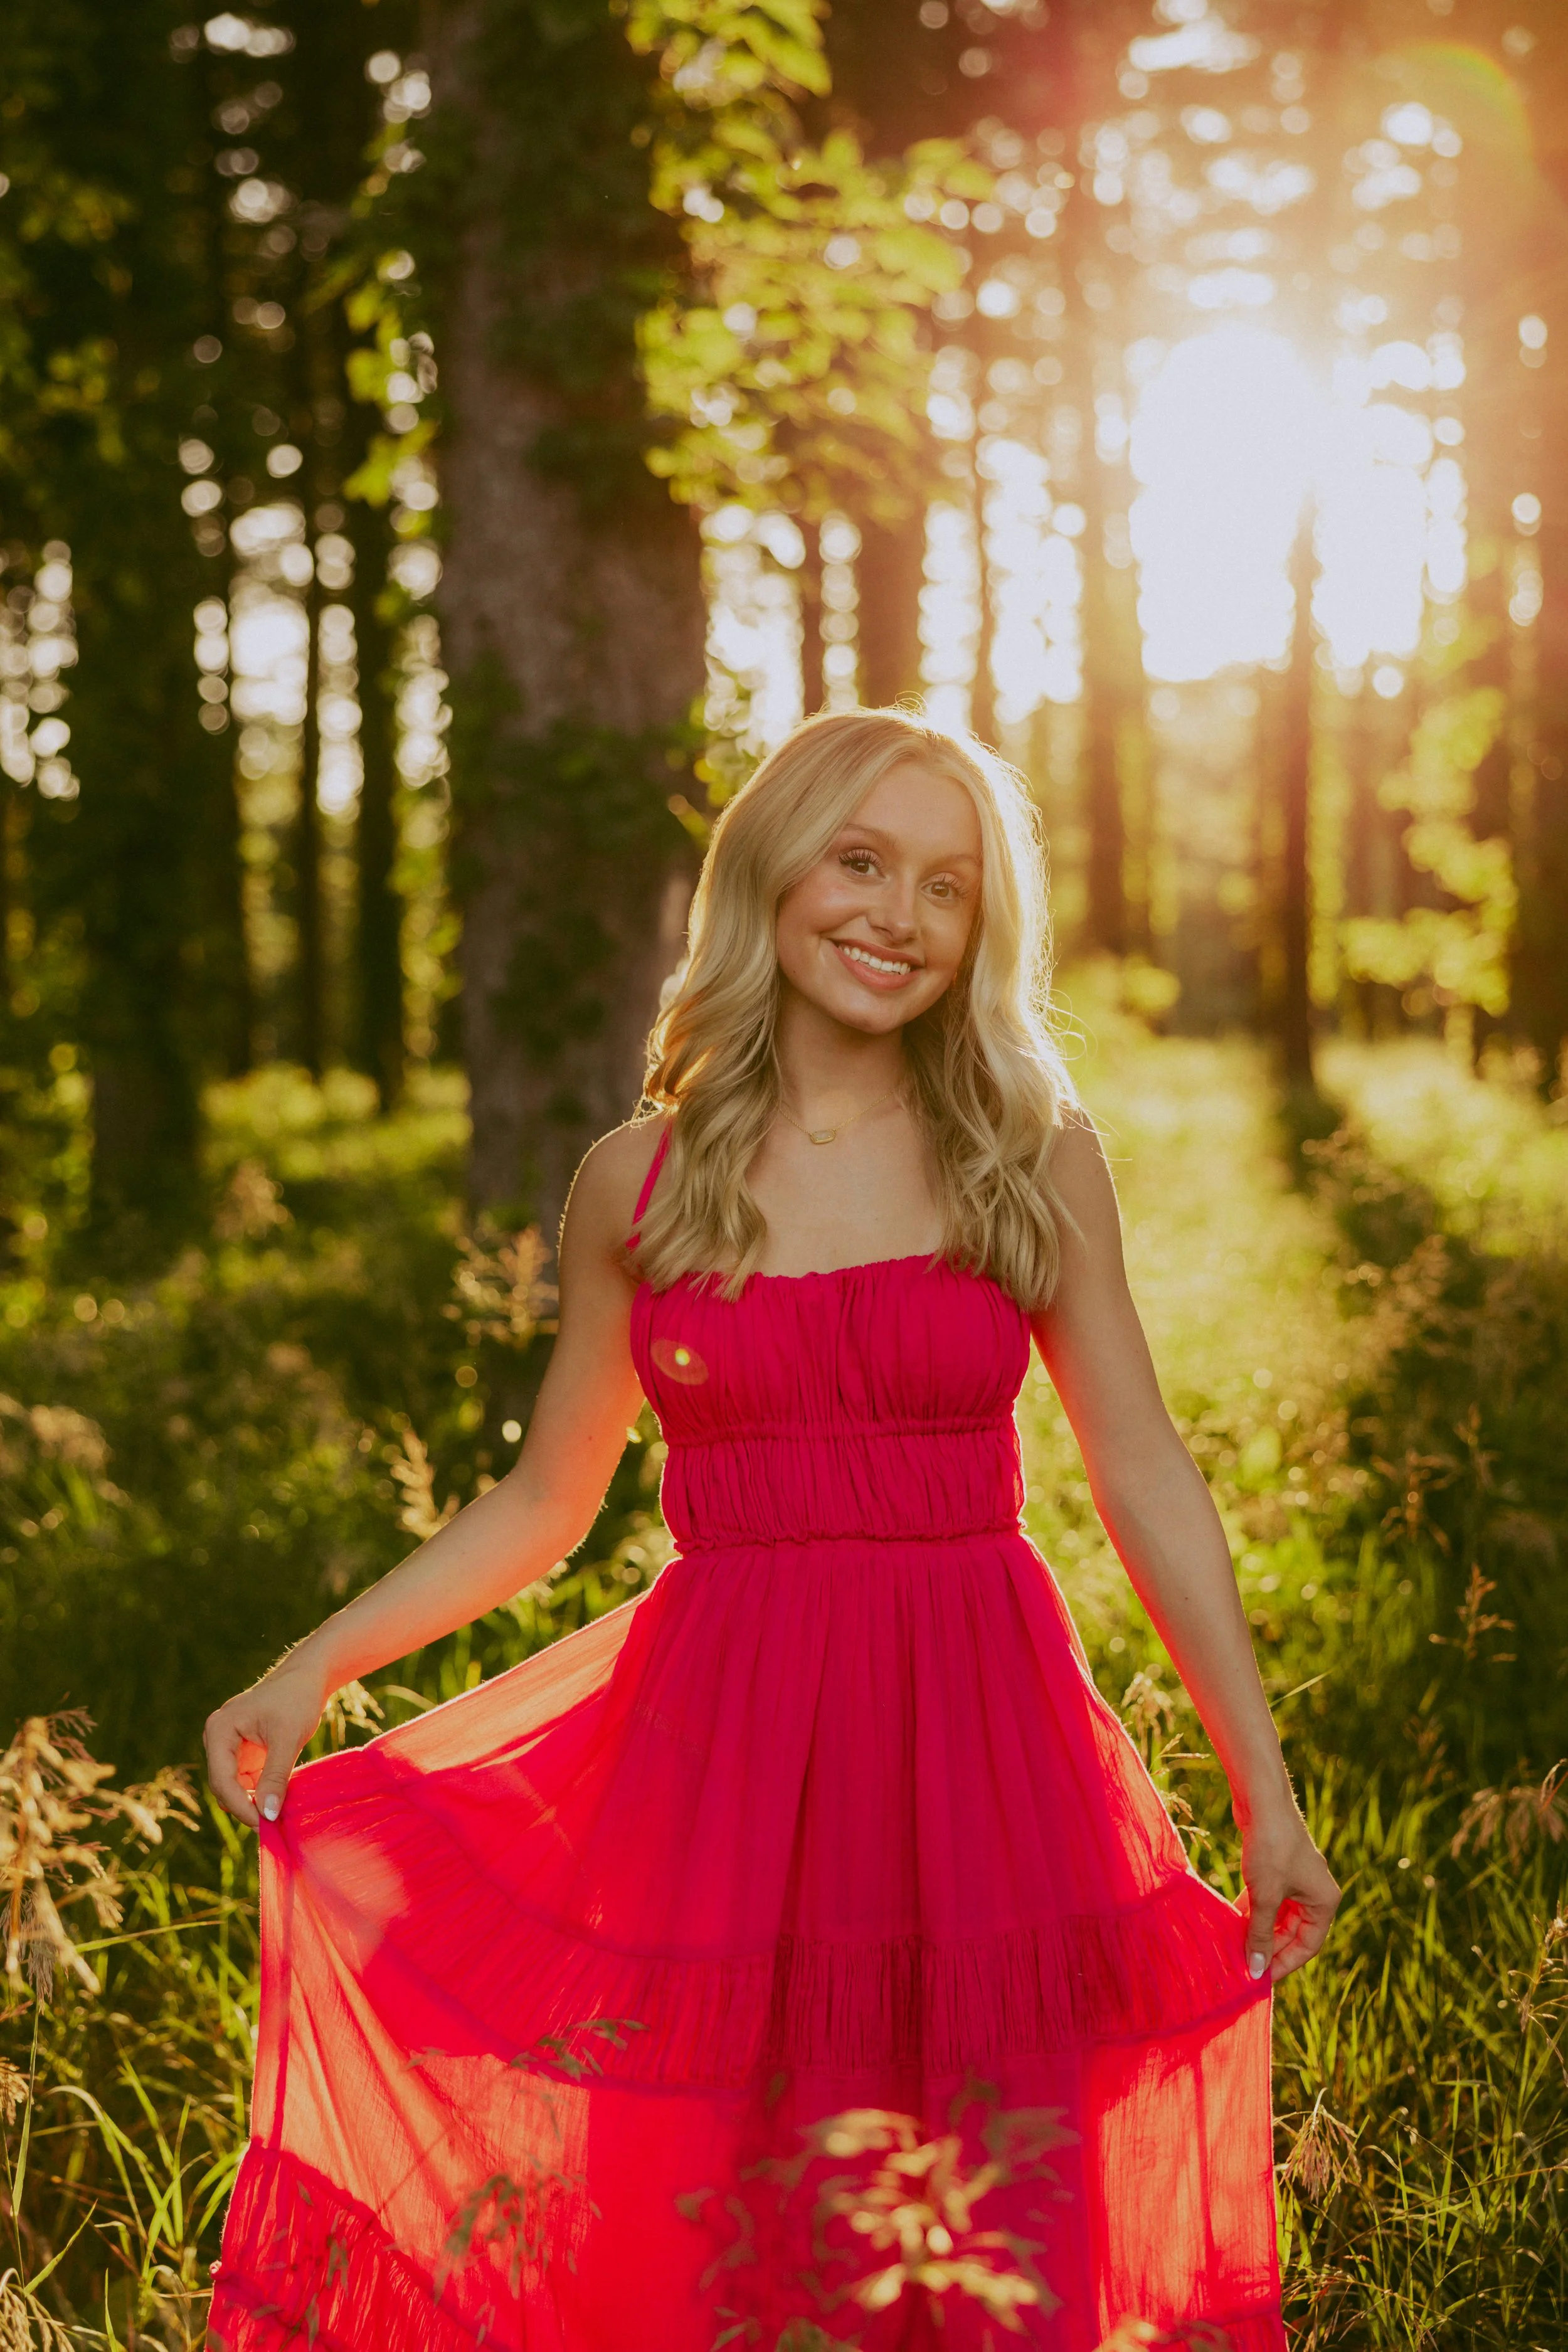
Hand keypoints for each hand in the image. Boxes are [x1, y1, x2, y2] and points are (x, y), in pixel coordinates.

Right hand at [204, 1663, 326, 1825]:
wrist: (309, 1677)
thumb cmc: (297, 1699)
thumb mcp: (288, 1738)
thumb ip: (275, 1776)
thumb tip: (267, 1815)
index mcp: (220, 1730)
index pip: (222, 1779)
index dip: (241, 1806)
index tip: (264, 1824)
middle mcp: (217, 1738)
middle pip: (224, 1786)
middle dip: (246, 1806)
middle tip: (271, 1827)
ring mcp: (229, 1746)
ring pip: (235, 1787)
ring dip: (253, 1802)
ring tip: (278, 1815)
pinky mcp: (243, 1752)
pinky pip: (246, 1780)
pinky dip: (260, 1792)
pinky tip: (278, 1802)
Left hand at [1240, 1805, 1339, 1983]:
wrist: (1262, 1800)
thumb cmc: (1270, 1848)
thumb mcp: (1265, 1896)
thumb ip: (1260, 1935)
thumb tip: (1256, 1971)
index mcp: (1324, 1901)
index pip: (1308, 1945)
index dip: (1284, 1964)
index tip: (1260, 1979)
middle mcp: (1315, 1892)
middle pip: (1292, 1932)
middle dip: (1268, 1948)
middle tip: (1243, 1966)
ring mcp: (1296, 1879)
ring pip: (1277, 1916)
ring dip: (1257, 1930)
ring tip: (1234, 1948)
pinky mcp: (1277, 1868)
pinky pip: (1267, 1899)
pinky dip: (1252, 1910)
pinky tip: (1231, 1920)